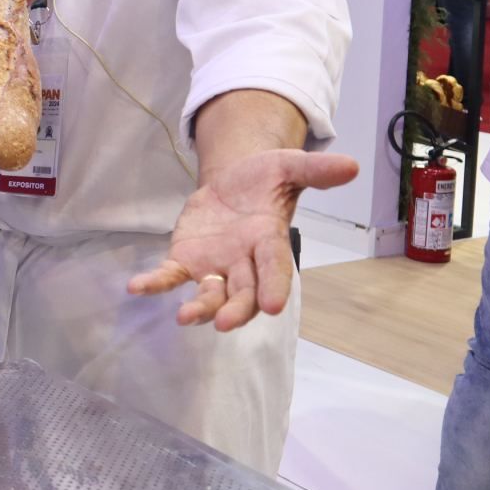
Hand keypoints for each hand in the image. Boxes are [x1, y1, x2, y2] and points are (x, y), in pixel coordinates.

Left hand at [127, 149, 359, 331]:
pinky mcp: (185, 261)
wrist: (233, 183)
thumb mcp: (287, 166)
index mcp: (269, 242)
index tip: (275, 308)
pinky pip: (170, 276)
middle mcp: (243, 263)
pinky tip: (138, 288)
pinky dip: (156, 283)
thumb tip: (352, 165)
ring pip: (210, 294)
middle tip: (226, 324)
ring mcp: (214, 266)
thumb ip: (314, 170)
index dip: (275, 287)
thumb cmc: (264, 180)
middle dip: (236, 309)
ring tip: (185, 317)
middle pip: (243, 294)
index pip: (275, 269)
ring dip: (200, 308)